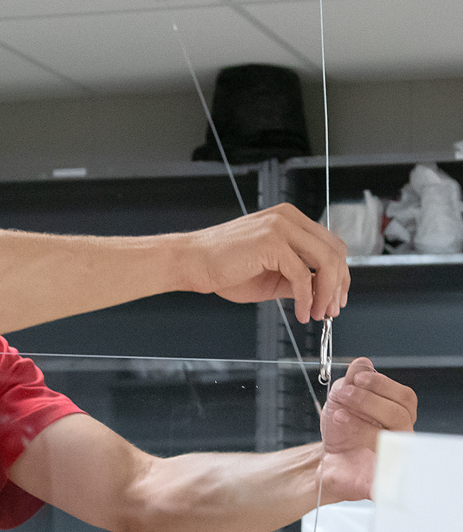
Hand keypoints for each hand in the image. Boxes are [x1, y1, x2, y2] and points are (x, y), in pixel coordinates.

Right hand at [183, 203, 349, 322]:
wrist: (191, 264)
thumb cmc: (222, 268)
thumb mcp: (270, 275)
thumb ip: (297, 278)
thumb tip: (321, 293)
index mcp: (288, 220)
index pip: (330, 244)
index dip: (339, 275)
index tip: (335, 299)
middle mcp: (287, 218)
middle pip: (334, 251)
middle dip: (338, 285)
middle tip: (331, 311)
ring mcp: (280, 227)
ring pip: (326, 261)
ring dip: (326, 293)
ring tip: (317, 314)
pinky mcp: (271, 242)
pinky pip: (302, 275)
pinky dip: (306, 298)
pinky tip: (300, 313)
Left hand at [319, 357, 417, 501]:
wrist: (326, 459)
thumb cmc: (342, 430)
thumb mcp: (341, 399)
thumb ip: (353, 382)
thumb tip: (363, 363)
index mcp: (396, 415)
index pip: (404, 397)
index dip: (382, 384)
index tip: (358, 378)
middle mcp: (400, 436)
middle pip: (401, 414)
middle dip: (369, 399)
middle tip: (343, 396)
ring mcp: (394, 459)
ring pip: (394, 439)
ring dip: (363, 422)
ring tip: (339, 415)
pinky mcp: (381, 483)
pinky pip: (388, 480)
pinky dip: (375, 469)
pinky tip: (358, 452)